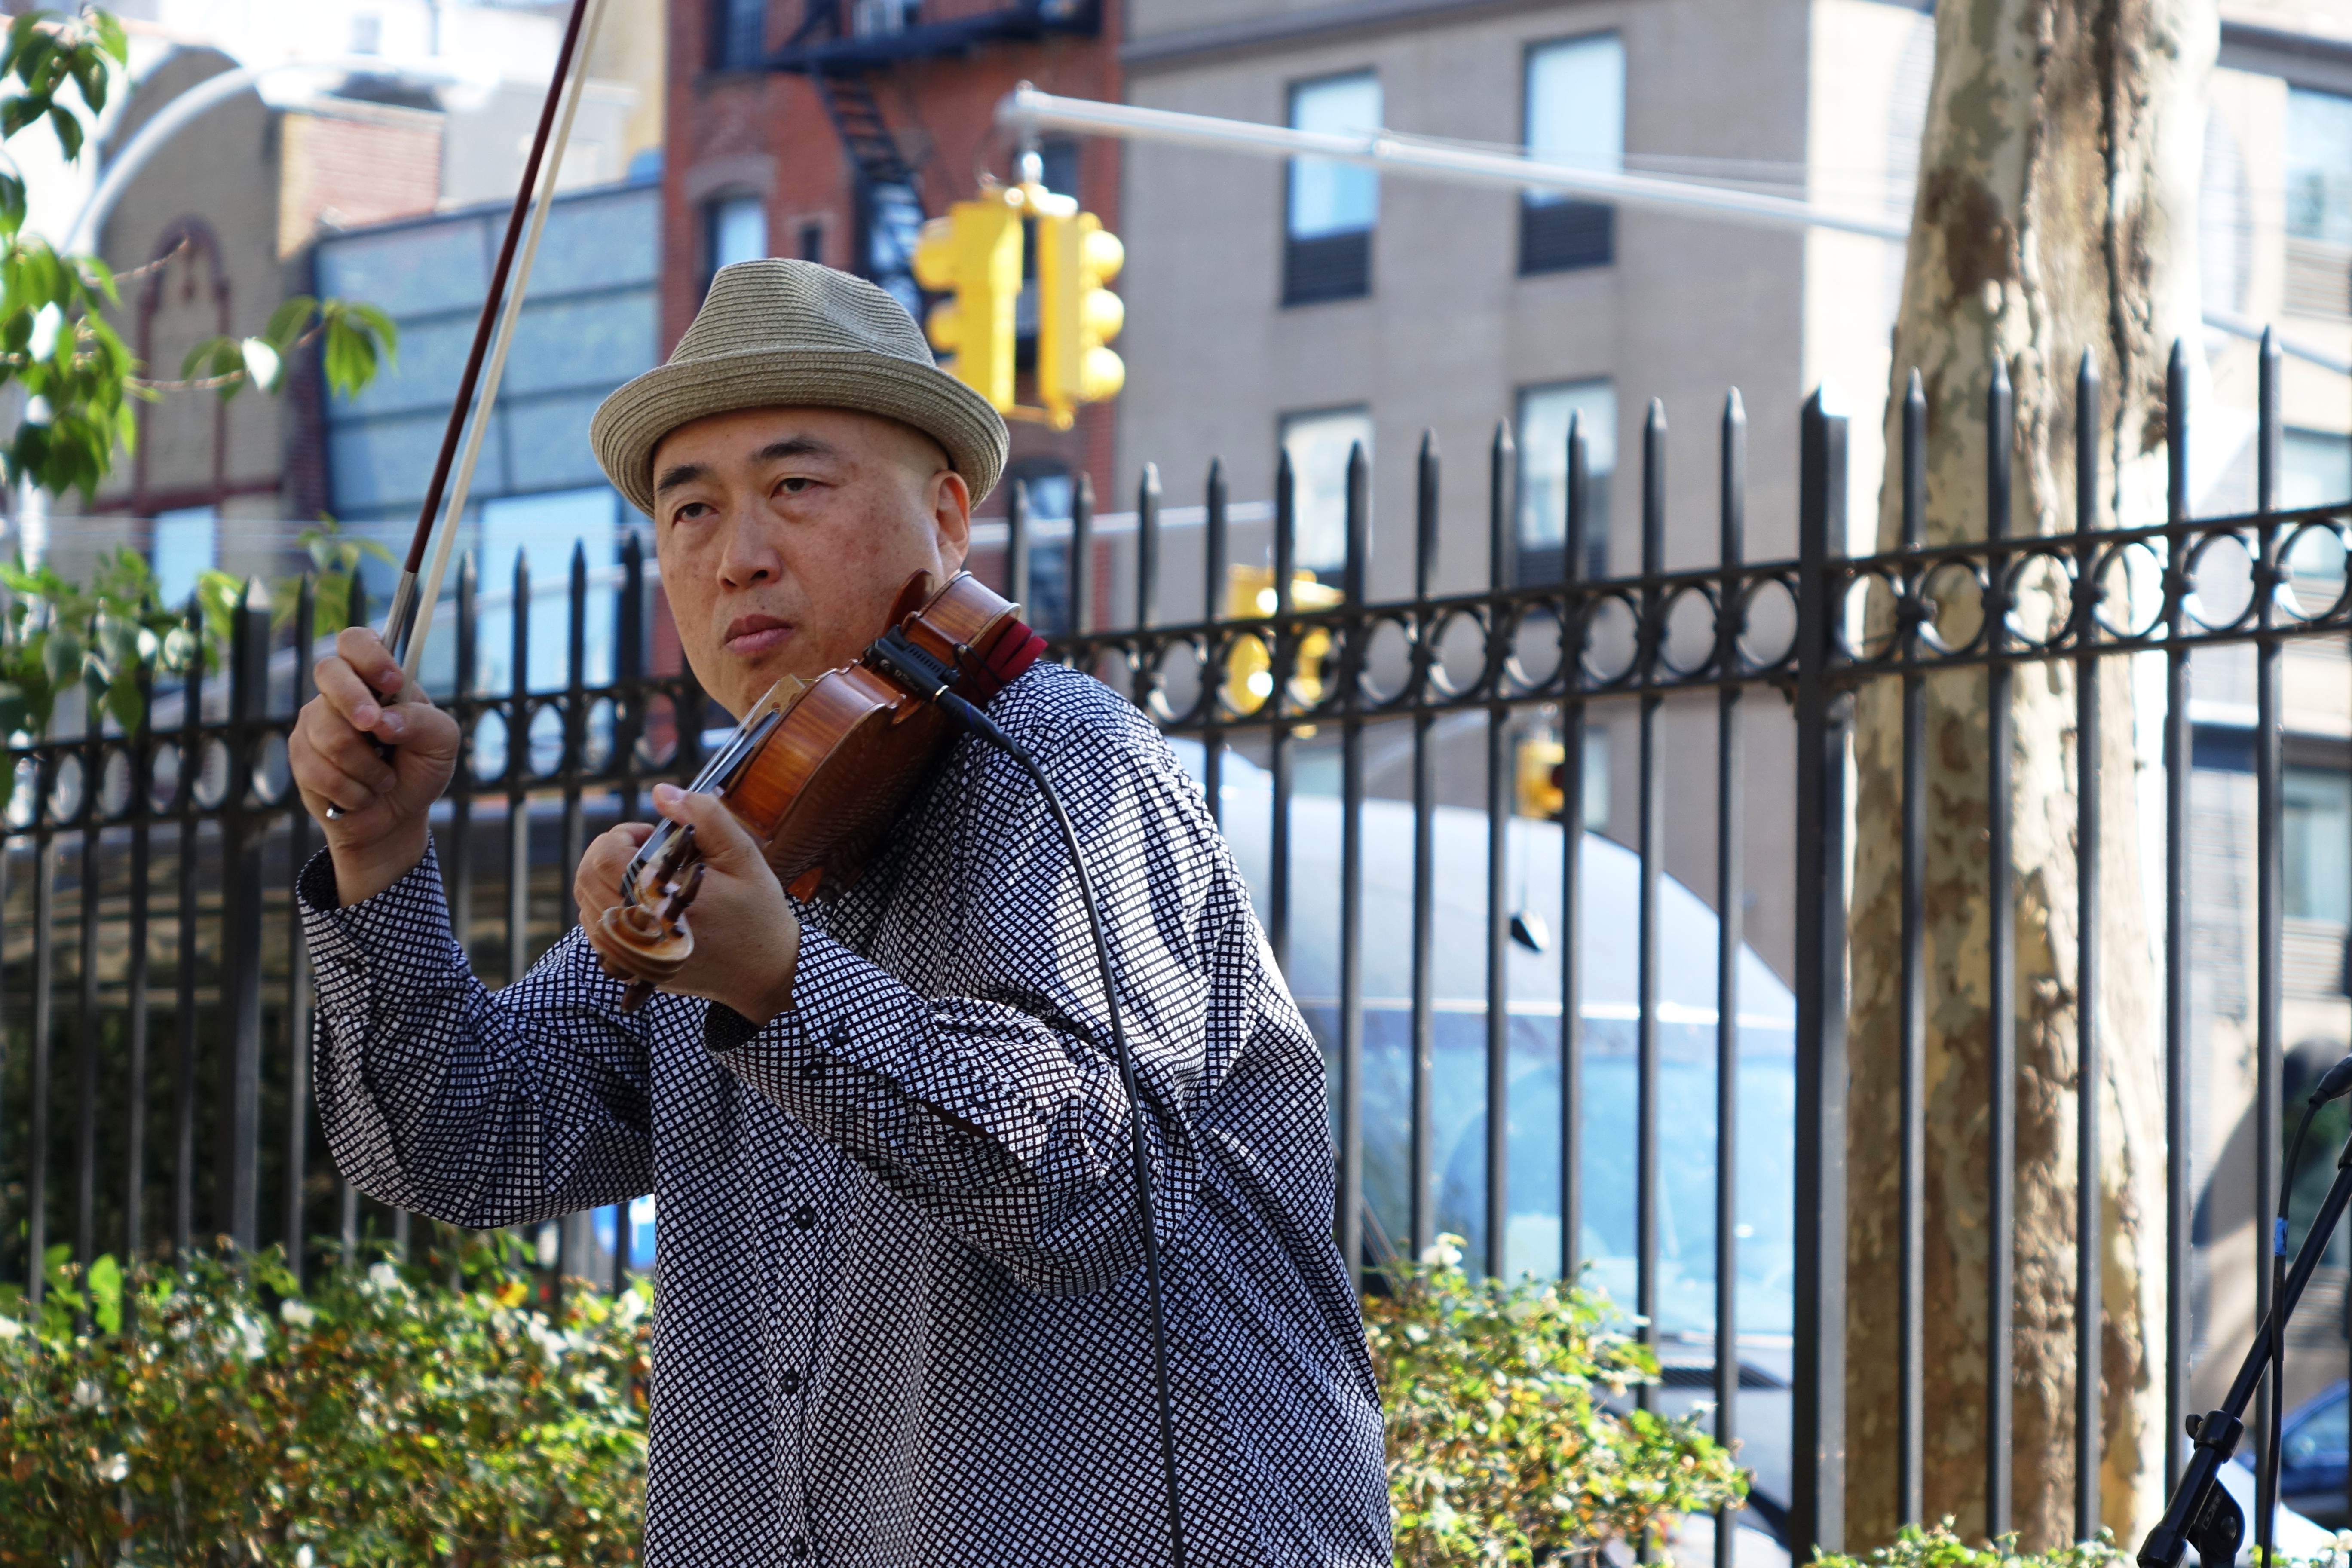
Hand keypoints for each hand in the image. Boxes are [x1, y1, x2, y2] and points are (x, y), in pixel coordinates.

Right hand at [289, 627, 460, 904]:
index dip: (369, 655)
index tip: (392, 682)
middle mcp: (341, 692)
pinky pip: (318, 769)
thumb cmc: (419, 770)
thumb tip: (386, 719)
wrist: (396, 818)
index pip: (357, 642)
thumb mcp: (441, 744)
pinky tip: (363, 795)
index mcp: (377, 679)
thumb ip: (423, 722)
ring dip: (367, 766)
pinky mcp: (300, 755)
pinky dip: (352, 790)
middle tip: (375, 729)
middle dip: (354, 702)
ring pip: (329, 733)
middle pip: (329, 672)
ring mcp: (315, 722)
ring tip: (384, 779)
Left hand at [576, 783, 801, 1023]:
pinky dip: (608, 911)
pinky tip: (639, 903)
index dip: (620, 835)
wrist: (767, 970)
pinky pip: (599, 935)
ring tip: (643, 877)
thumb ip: (703, 816)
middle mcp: (642, 932)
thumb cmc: (757, 910)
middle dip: (607, 854)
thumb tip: (661, 792)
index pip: (605, 857)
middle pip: (586, 880)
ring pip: (586, 908)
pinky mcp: (636, 970)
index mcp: (664, 899)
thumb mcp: (741, 855)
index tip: (650, 835)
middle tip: (642, 852)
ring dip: (604, 882)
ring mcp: (635, 956)